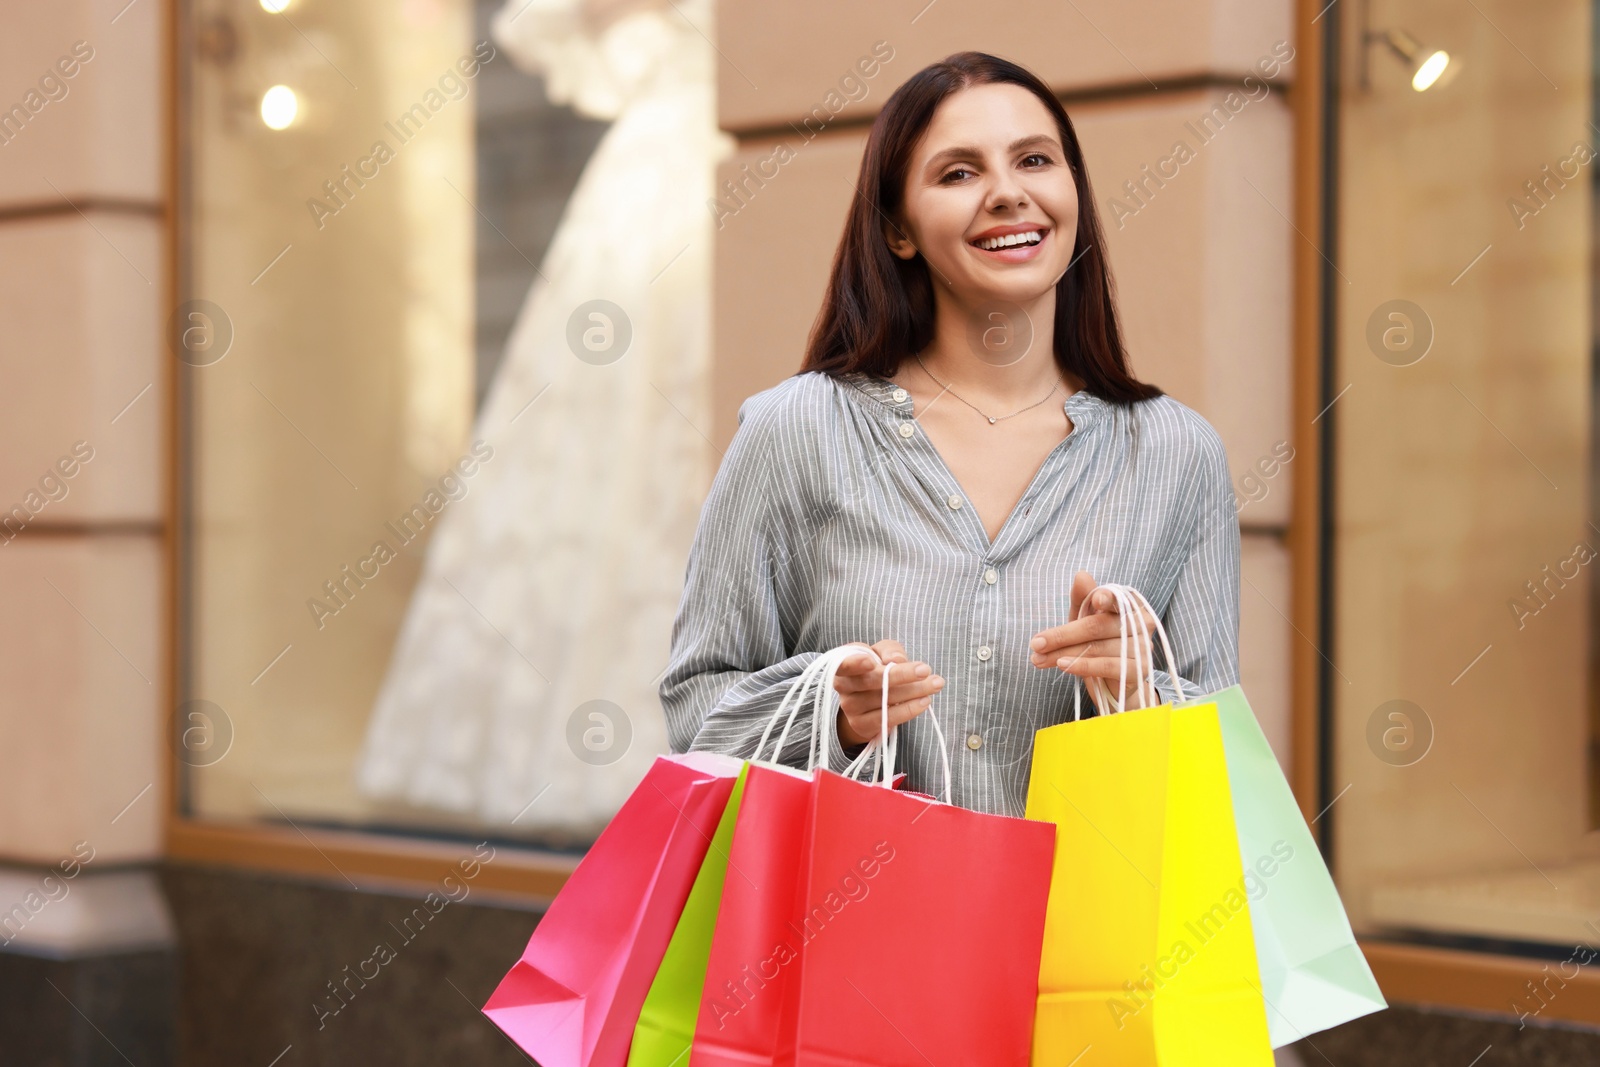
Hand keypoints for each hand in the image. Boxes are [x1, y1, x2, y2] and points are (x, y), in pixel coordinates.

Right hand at [832, 639, 944, 747]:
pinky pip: (887, 718)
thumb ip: (890, 650)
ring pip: (883, 700)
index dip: (855, 664)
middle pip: (871, 681)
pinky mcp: (862, 725)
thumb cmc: (876, 668)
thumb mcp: (882, 652)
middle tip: (925, 670)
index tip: (871, 663)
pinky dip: (909, 710)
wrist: (866, 701)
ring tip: (935, 685)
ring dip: (913, 692)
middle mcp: (843, 686)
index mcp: (844, 664)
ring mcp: (851, 708)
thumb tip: (897, 660)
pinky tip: (924, 702)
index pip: (843, 664)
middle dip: (901, 675)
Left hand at [1028, 571, 1159, 711]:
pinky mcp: (1138, 670)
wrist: (1113, 682)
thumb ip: (1082, 599)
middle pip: (1097, 625)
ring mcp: (1143, 647)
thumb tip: (1081, 575)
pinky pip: (1107, 666)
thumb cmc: (1099, 644)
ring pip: (1096, 647)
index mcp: (1130, 605)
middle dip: (1062, 635)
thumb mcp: (1085, 619)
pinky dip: (1082, 665)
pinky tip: (1062, 665)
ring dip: (1062, 654)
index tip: (1095, 600)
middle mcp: (1142, 623)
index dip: (1105, 597)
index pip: (1116, 598)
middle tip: (1036, 643)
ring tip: (1038, 659)